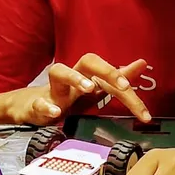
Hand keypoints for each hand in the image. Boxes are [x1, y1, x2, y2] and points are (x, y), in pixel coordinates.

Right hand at [7, 54, 150, 125]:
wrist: (33, 107)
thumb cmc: (68, 97)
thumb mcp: (96, 89)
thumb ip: (119, 79)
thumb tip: (141, 63)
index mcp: (88, 75)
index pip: (110, 73)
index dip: (126, 80)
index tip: (138, 96)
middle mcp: (72, 78)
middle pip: (87, 62)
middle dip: (107, 70)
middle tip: (123, 85)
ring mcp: (54, 90)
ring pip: (59, 72)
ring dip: (75, 78)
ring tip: (88, 88)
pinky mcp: (37, 104)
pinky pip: (39, 102)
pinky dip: (46, 106)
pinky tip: (55, 112)